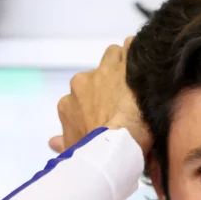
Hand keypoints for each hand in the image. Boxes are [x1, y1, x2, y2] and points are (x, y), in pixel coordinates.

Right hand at [49, 37, 152, 155]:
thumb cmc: (96, 152)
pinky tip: (147, 63)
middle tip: (129, 98)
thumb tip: (52, 142)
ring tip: (139, 77)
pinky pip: (130, 47)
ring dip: (123, 63)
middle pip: (97, 75)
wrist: (118, 144)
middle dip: (110, 83)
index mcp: (68, 104)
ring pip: (112, 55)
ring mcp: (103, 71)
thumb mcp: (76, 150)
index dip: (96, 102)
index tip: (110, 110)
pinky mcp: (124, 64)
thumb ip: (63, 143)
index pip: (80, 96)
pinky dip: (137, 52)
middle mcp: (81, 83)